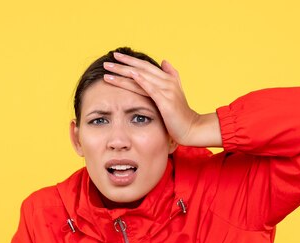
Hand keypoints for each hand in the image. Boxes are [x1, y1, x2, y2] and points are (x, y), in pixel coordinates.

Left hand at [103, 52, 220, 147]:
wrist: (192, 128)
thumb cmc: (181, 115)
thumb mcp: (176, 93)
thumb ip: (171, 76)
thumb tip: (164, 61)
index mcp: (167, 79)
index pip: (145, 66)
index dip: (130, 61)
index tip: (115, 57)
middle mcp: (167, 82)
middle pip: (141, 69)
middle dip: (123, 64)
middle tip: (106, 61)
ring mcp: (167, 91)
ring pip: (142, 77)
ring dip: (124, 73)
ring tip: (108, 71)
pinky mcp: (166, 101)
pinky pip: (152, 89)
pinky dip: (141, 80)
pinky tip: (131, 75)